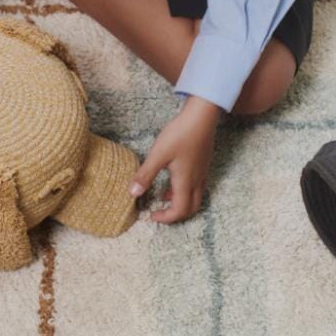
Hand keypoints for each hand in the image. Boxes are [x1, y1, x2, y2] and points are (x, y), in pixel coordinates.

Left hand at [128, 96, 220, 223]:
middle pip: (191, 209)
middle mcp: (197, 181)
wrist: (201, 117)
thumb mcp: (158, 154)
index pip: (179, 211)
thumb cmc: (180, 135)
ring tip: (162, 195)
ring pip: (195, 197)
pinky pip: (196, 186)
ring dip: (180, 202)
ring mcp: (202, 173)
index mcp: (185, 182)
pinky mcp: (203, 164)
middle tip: (160, 212)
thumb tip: (132, 193)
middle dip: (175, 215)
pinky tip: (173, 178)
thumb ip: (145, 174)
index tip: (151, 215)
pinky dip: (185, 190)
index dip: (166, 218)